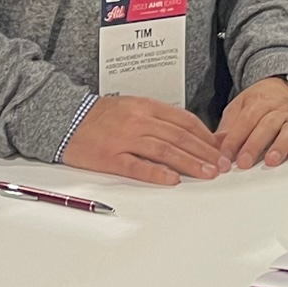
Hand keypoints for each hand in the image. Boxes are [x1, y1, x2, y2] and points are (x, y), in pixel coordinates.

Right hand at [60, 95, 228, 185]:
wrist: (66, 118)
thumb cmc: (102, 116)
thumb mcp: (134, 107)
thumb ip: (160, 119)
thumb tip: (189, 134)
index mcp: (146, 107)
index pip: (184, 120)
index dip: (205, 135)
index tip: (219, 148)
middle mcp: (138, 121)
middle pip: (179, 137)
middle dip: (204, 152)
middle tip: (221, 166)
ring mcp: (124, 139)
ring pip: (164, 151)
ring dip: (189, 163)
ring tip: (206, 174)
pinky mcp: (110, 157)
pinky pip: (137, 166)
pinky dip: (156, 173)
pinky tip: (172, 180)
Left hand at [217, 76, 287, 170]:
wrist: (282, 87)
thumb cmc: (258, 101)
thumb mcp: (239, 107)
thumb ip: (228, 127)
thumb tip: (216, 147)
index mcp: (258, 102)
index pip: (246, 120)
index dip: (235, 138)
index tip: (225, 155)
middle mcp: (277, 110)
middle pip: (266, 126)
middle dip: (254, 146)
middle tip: (243, 162)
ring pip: (287, 132)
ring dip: (279, 147)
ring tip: (270, 161)